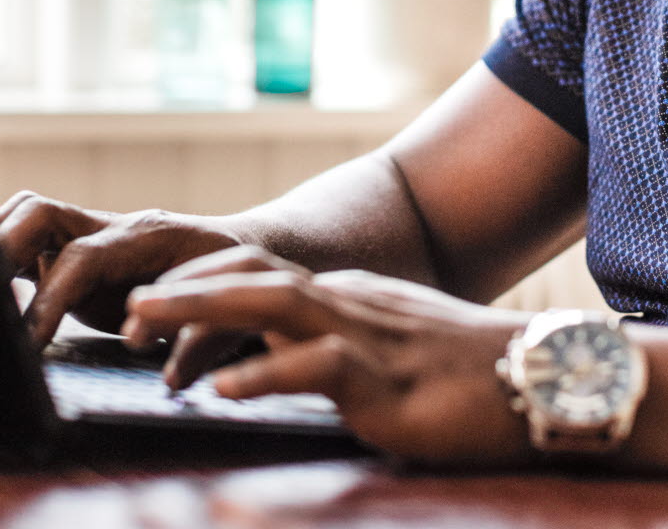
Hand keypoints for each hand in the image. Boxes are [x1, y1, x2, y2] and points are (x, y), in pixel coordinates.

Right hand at [0, 190, 237, 345]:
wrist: (241, 254)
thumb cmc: (233, 284)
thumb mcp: (220, 311)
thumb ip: (191, 336)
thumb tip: (150, 356)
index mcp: (147, 236)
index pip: (82, 257)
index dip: (50, 298)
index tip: (27, 342)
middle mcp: (111, 227)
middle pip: (40, 212)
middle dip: (3, 249)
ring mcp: (91, 233)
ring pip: (29, 216)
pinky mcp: (77, 252)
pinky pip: (30, 241)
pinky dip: (3, 260)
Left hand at [122, 245, 533, 465]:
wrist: (541, 374)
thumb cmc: (471, 373)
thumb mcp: (393, 354)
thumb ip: (338, 353)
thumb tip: (279, 368)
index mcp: (349, 299)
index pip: (263, 276)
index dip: (203, 282)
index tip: (153, 296)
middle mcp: (350, 304)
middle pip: (254, 278)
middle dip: (185, 285)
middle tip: (126, 302)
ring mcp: (367, 336)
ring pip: (272, 308)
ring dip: (203, 312)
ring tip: (145, 323)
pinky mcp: (386, 380)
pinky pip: (316, 369)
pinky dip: (265, 376)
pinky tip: (225, 391)